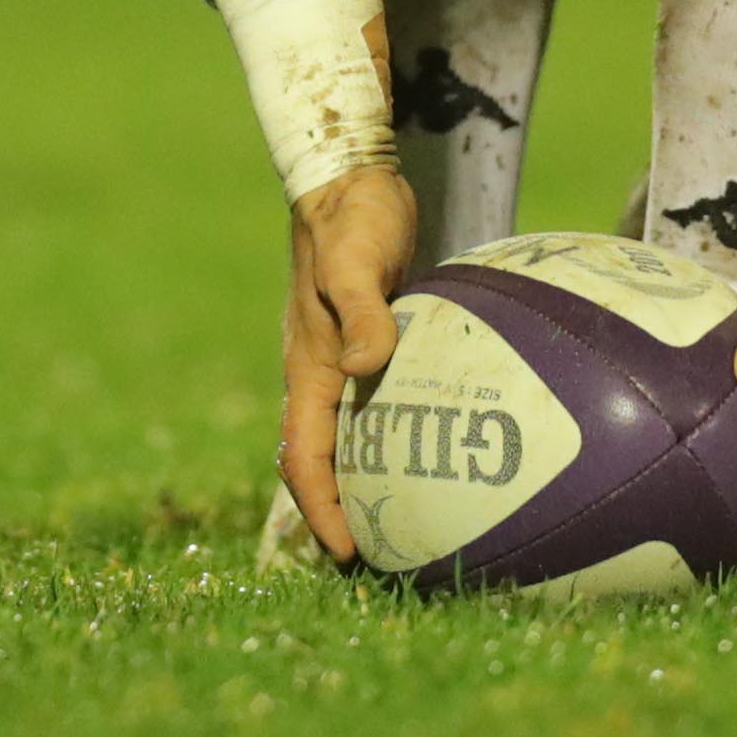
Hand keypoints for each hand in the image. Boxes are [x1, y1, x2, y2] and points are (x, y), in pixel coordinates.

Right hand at [273, 163, 419, 568]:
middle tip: (379, 559)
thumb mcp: (355, 263)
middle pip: (319, 461)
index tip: (347, 554)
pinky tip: (433, 450)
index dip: (320, 510)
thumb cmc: (351, 219)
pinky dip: (388, 440)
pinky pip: (372, 407)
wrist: (349, 177)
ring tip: (404, 523)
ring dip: (362, 482)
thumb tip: (368, 365)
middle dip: (339, 513)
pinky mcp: (370, 341)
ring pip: (344, 439)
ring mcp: (342, 359)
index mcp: (307, 367)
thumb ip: (362, 313)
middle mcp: (319, 373)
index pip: (304, 458)